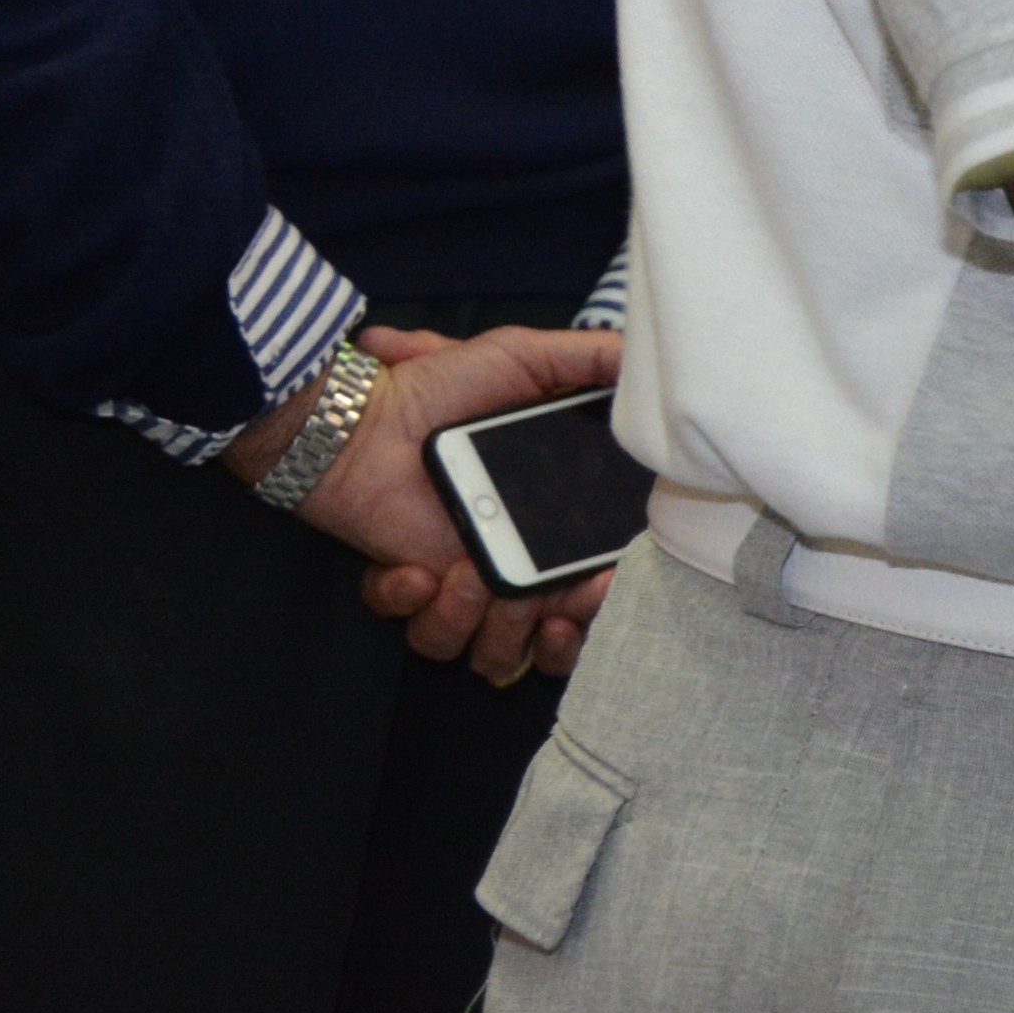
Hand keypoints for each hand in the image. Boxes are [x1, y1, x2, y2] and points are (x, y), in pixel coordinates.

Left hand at [235, 319, 621, 684]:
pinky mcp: (420, 596)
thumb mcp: (526, 357)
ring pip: (500, 656)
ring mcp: (472, 585)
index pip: (603, 576)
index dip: (607, 594)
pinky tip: (416, 571)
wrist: (360, 420)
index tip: (599, 583)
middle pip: (561, 636)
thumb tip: (653, 365)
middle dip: (561, 634)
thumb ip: (593, 356)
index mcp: (562, 512)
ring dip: (493, 631)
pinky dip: (424, 610)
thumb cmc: (443, 390)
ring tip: (466, 576)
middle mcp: (525, 559)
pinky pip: (435, 639)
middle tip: (549, 606)